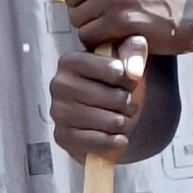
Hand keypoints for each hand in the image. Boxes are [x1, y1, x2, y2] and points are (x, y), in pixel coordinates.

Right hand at [50, 45, 145, 161]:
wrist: (101, 113)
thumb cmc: (112, 83)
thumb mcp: (125, 57)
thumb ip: (134, 50)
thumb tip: (133, 70)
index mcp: (71, 61)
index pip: (115, 70)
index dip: (130, 80)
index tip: (128, 82)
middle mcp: (59, 84)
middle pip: (115, 98)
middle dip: (129, 104)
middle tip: (127, 105)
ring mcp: (58, 112)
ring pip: (111, 121)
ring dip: (124, 124)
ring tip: (121, 119)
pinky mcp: (62, 137)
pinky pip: (99, 142)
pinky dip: (115, 143)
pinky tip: (118, 138)